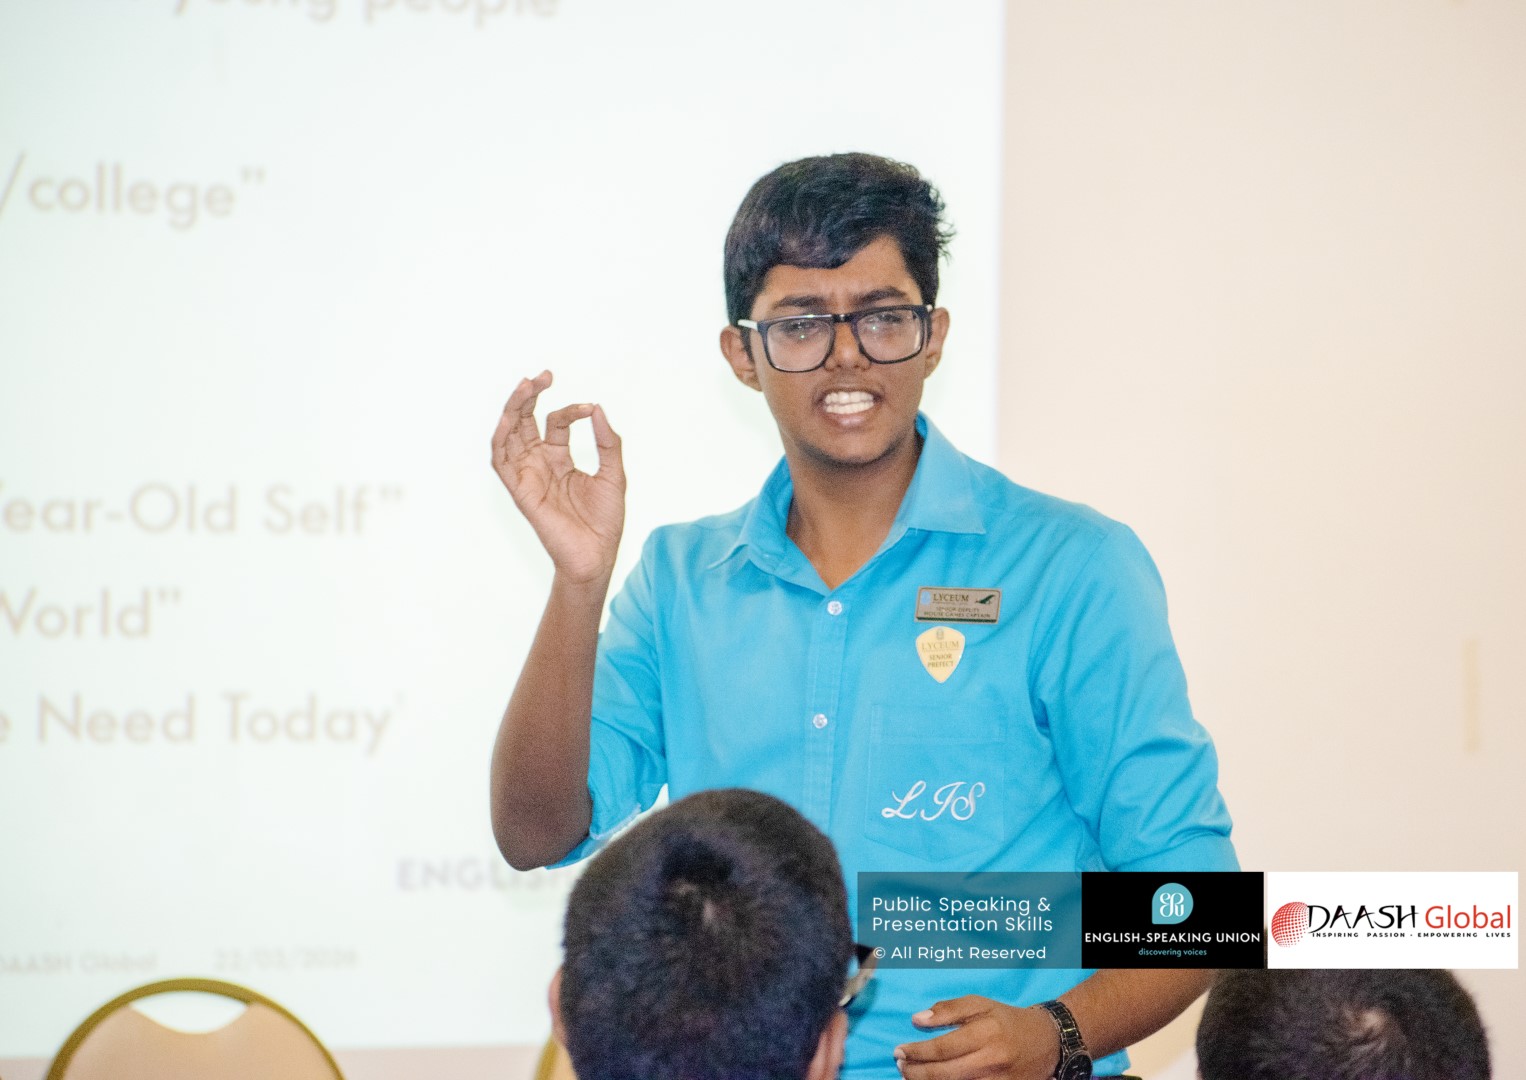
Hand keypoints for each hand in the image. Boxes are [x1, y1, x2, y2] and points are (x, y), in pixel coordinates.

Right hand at [492, 370, 624, 583]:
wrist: (597, 556)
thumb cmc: (605, 521)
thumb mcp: (613, 474)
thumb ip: (607, 442)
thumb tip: (597, 408)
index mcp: (560, 459)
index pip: (556, 423)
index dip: (571, 410)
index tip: (589, 408)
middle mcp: (540, 464)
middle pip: (525, 422)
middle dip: (530, 396)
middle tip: (543, 375)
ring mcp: (528, 476)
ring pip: (509, 435)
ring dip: (513, 410)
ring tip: (525, 386)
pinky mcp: (521, 491)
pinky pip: (502, 462)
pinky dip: (501, 440)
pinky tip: (509, 419)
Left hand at [895, 997, 1060, 1079]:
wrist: (1047, 1042)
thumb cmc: (1006, 1020)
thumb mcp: (980, 1004)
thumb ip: (949, 1009)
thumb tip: (917, 1019)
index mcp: (985, 1033)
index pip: (943, 1047)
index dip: (917, 1052)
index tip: (899, 1050)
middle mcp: (991, 1060)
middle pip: (945, 1074)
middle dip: (916, 1072)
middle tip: (900, 1066)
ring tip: (910, 1077)